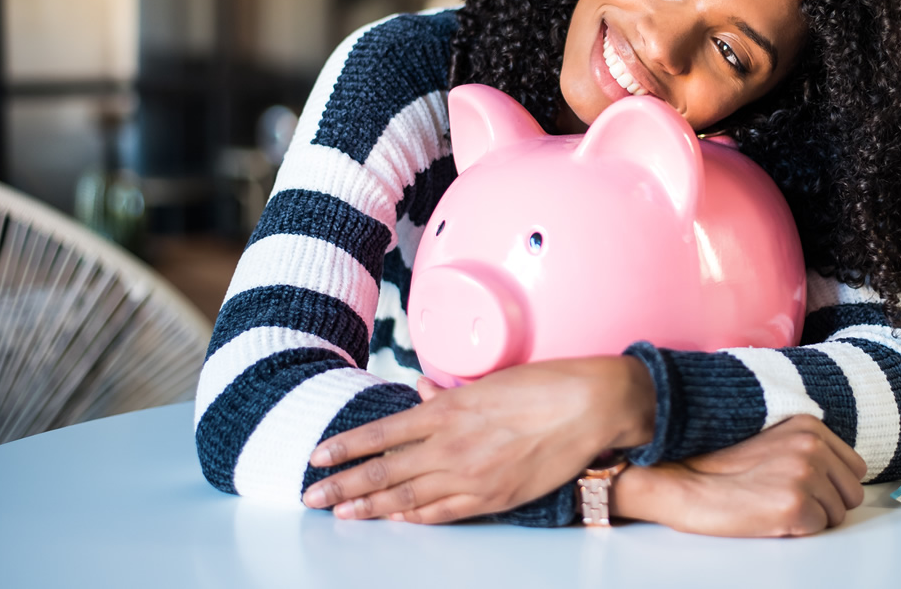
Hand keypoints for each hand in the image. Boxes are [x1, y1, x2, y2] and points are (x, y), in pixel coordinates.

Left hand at [301, 356, 654, 522]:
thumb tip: (419, 392)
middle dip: (343, 485)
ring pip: (408, 496)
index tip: (317, 457)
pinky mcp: (494, 497)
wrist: (589, 406)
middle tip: (310, 498)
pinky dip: (416, 516)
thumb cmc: (542, 385)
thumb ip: (448, 394)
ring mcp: (472, 474)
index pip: (381, 432)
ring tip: (342, 513)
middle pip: (384, 469)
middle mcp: (451, 444)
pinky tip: (396, 518)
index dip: (345, 447)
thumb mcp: (488, 381)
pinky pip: (444, 512)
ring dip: (370, 506)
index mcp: (447, 409)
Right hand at [613, 416, 865, 536]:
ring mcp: (806, 475)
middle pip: (852, 493)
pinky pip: (818, 529)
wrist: (684, 479)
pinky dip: (798, 529)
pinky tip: (769, 515)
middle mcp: (812, 446)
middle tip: (790, 500)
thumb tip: (835, 473)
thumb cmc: (719, 463)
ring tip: (774, 505)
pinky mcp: (796, 505)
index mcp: (808, 425)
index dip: (833, 484)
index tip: (809, 488)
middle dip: (828, 503)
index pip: (854, 466)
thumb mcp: (771, 438)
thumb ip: (806, 447)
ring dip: (812, 516)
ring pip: (838, 514)